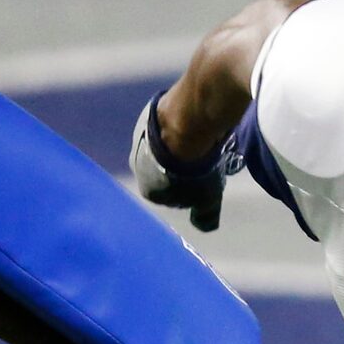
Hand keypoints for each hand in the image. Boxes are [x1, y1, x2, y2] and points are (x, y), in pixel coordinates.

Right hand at [128, 91, 237, 232]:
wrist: (187, 123)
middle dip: (180, 165)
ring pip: (161, 147)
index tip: (203, 178)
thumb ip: (204, 217)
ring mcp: (139, 139)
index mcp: (148, 191)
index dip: (188, 186)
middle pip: (163, 169)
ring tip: (200, 138)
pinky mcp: (146, 116)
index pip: (169, 194)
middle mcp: (137, 166)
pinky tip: (192, 122)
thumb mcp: (207, 200)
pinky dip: (176, 125)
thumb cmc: (195, 169)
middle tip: (202, 157)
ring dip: (177, 144)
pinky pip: (163, 126)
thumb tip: (205, 226)